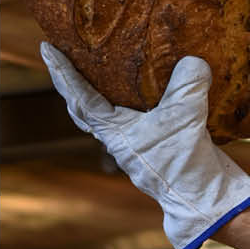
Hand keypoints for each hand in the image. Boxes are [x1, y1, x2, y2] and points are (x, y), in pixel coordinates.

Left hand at [41, 42, 249, 248]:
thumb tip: (191, 60)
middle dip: (67, 80)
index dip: (62, 72)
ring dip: (91, 90)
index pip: (79, 97)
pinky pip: (128, 116)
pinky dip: (123, 99)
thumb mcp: (185, 117)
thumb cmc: (184, 162)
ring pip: (101, 113)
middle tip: (56, 54)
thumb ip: (186, 84)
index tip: (46, 49)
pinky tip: (137, 88)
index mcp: (113, 132)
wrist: (203, 199)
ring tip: (89, 66)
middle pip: (81, 107)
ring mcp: (132, 142)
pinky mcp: (152, 144)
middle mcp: (116, 138)